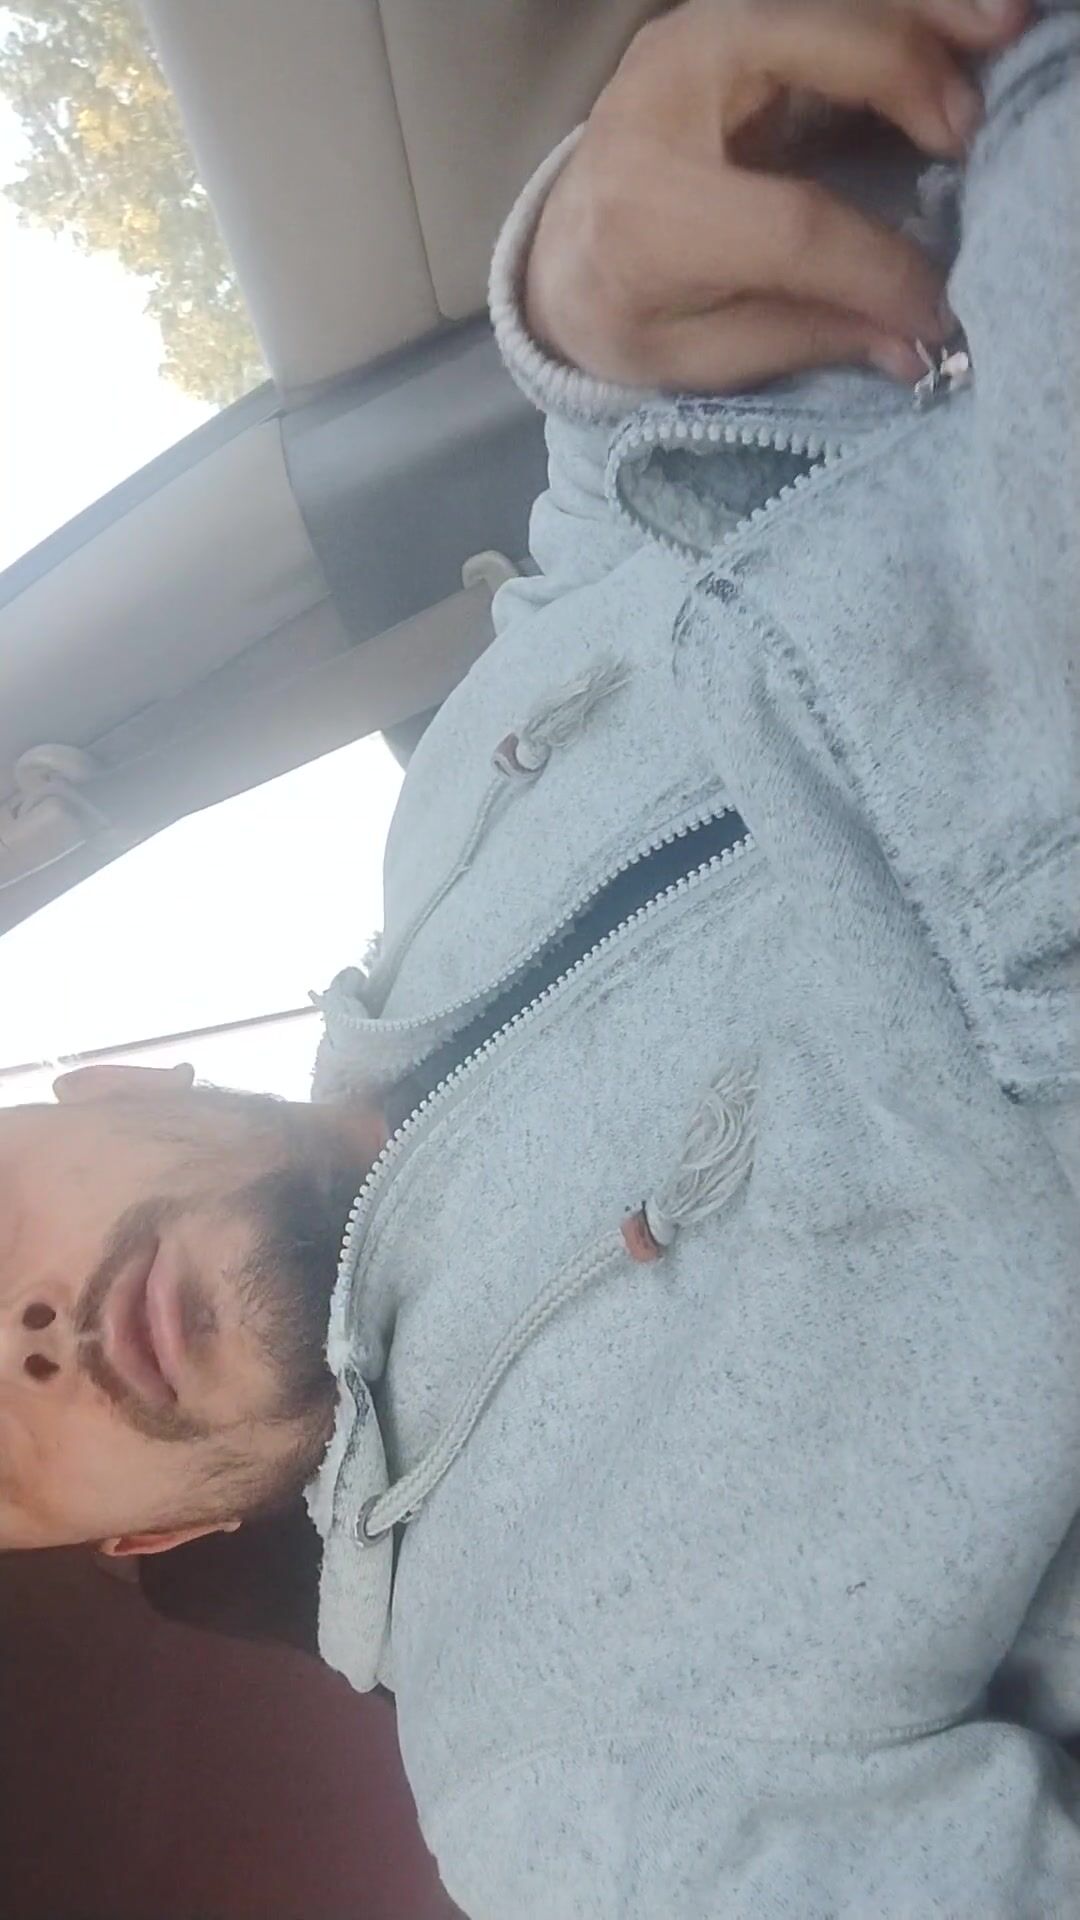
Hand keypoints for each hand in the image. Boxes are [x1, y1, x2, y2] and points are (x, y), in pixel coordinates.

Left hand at [524, 0, 1026, 390]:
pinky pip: (817, 5)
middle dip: (907, 80)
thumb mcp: (697, 354)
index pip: (792, 226)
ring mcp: (687, 43)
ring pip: (821, 5)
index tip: (934, 305)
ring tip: (996, 34)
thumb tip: (911, 340)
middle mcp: (662, 102)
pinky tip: (950, 29)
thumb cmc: (626, 313)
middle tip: (970, 134)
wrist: (556, 257)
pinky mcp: (714, 22)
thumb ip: (803, 337)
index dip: (877, 267)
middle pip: (811, 55)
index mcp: (651, 214)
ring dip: (917, 18)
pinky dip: (888, 14)